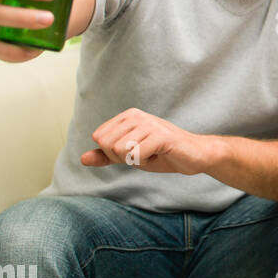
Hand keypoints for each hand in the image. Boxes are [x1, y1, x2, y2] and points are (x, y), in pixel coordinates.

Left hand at [80, 108, 215, 173]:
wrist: (195, 156)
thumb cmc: (163, 153)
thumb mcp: (130, 155)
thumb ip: (107, 156)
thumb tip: (83, 159)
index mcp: (128, 116)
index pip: (99, 138)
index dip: (113, 153)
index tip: (134, 151)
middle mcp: (137, 115)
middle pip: (107, 144)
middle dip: (122, 158)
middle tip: (144, 154)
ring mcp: (149, 124)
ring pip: (119, 150)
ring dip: (135, 160)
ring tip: (153, 153)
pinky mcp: (160, 136)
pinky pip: (135, 155)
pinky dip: (146, 161)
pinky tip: (160, 155)